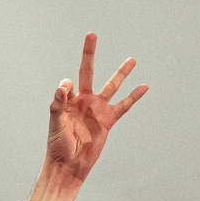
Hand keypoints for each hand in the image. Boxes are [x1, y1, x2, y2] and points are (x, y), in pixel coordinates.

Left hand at [45, 33, 145, 187]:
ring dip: (121, 72)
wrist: (69, 166)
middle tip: (92, 35)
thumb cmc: (57, 146)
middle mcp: (83, 101)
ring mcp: (97, 109)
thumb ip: (58, 104)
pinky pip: (124, 106)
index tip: (66, 91)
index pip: (69, 83)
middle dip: (90, 53)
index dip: (67, 85)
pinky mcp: (108, 120)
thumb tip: (63, 86)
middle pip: (88, 71)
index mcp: (68, 101)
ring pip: (112, 85)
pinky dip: (134, 96)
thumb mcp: (55, 124)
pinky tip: (144, 86)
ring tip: (132, 59)